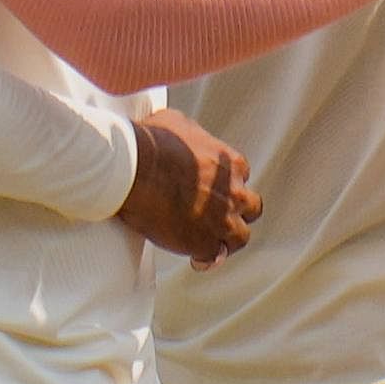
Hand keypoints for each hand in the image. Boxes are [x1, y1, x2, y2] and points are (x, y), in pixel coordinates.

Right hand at [118, 110, 258, 264]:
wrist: (133, 169)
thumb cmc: (151, 143)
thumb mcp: (177, 124)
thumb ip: (191, 135)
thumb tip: (182, 135)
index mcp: (230, 164)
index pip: (241, 176)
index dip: (225, 185)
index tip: (210, 189)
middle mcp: (233, 193)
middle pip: (250, 208)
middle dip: (236, 212)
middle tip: (216, 217)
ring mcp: (222, 220)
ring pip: (240, 236)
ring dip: (227, 239)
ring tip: (210, 242)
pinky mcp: (204, 242)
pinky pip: (214, 257)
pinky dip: (206, 259)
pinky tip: (196, 259)